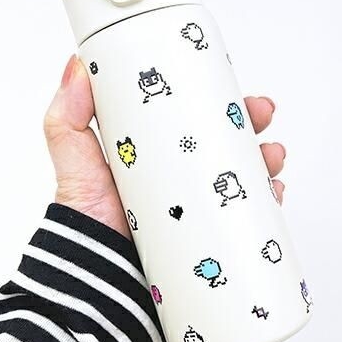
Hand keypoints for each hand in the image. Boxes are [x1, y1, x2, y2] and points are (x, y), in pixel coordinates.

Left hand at [44, 54, 286, 239]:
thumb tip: (79, 65)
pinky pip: (249, 214)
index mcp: (156, 149)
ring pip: (243, 172)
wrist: (99, 276)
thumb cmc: (86, 214)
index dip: (215, 97)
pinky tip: (274, 193)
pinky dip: (268, 202)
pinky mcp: (212, 233)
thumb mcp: (72, 155)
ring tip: (273, 155)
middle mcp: (181, 173)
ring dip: (266, 158)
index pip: (191, 114)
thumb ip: (67, 114)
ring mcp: (199, 203)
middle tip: (262, 112)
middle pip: (226, 139)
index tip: (231, 82)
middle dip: (252, 122)